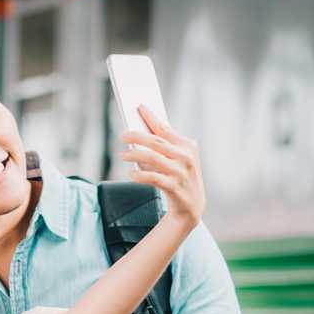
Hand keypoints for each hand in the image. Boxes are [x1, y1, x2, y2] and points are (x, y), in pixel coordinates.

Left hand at [120, 105, 205, 228]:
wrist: (191, 207)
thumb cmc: (178, 178)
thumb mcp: (175, 159)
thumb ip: (161, 147)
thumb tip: (138, 134)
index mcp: (187, 145)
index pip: (165, 128)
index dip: (150, 116)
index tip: (139, 107)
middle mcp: (186, 157)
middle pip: (156, 141)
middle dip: (137, 135)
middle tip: (122, 135)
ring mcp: (181, 172)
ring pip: (152, 158)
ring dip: (134, 154)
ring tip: (122, 154)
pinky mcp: (175, 187)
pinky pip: (152, 177)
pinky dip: (138, 174)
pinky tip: (131, 173)